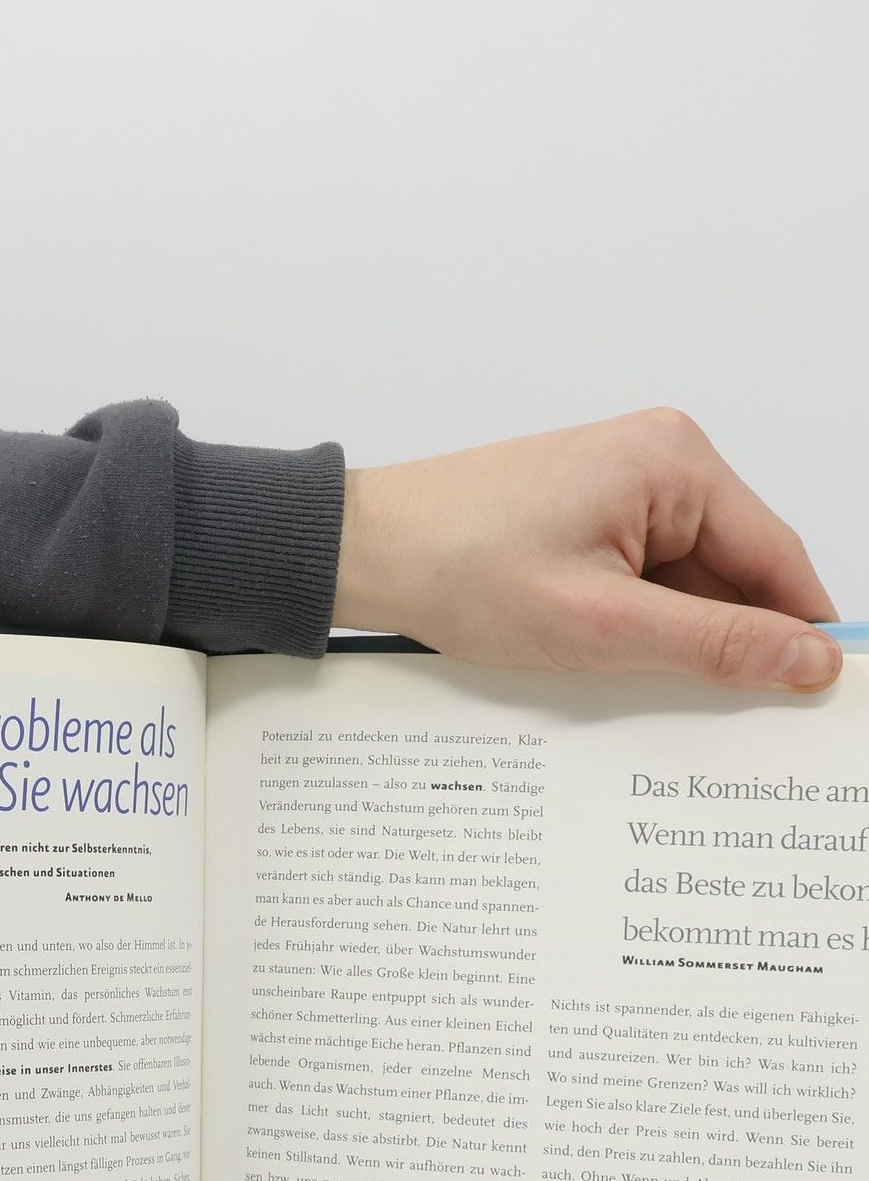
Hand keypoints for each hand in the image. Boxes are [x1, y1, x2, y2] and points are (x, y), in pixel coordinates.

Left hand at [332, 409, 841, 690]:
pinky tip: (604, 661)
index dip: (799, 633)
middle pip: (734, 572)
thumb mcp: (598, 623)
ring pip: (685, 582)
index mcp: (677, 464)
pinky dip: (634, 623)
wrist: (363, 551)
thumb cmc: (458, 570)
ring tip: (632, 682)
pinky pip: (641, 578)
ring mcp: (621, 486)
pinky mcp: (586, 514)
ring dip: (670, 637)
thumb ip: (711, 643)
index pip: (777, 559)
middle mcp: (660, 460)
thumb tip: (808, 659)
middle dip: (725, 641)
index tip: (817, 697)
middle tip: (722, 720)